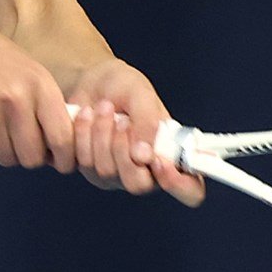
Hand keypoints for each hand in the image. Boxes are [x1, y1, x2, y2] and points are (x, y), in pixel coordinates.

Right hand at [0, 12, 75, 172]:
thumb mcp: (31, 70)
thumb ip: (49, 105)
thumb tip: (63, 147)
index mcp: (39, 85)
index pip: (62, 138)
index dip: (64, 157)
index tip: (61, 162)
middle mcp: (15, 100)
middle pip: (32, 158)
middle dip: (30, 155)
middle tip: (23, 142)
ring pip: (7, 159)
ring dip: (6, 150)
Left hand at [67, 59, 205, 207]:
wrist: (92, 81)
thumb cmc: (125, 88)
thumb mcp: (142, 95)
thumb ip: (148, 123)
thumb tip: (144, 155)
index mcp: (172, 156)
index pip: (190, 190)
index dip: (178, 184)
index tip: (159, 160)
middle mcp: (147, 172)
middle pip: (137, 184)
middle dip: (124, 148)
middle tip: (122, 120)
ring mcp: (116, 175)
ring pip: (105, 171)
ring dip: (101, 133)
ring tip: (104, 107)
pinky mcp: (89, 170)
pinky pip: (81, 163)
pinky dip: (82, 134)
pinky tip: (86, 115)